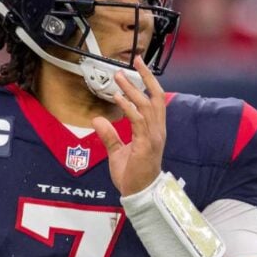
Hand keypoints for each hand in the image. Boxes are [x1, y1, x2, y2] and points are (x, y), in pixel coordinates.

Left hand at [92, 57, 164, 195]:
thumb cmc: (132, 176)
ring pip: (147, 106)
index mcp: (154, 131)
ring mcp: (154, 137)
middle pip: (156, 97)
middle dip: (145, 78)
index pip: (156, 100)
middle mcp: (157, 131)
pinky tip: (118, 98)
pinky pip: (138, 121)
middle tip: (134, 61)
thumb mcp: (118, 152)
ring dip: (132, 89)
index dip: (149, 82)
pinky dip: (128, 107)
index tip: (138, 67)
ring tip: (119, 78)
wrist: (139, 195)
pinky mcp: (146, 144)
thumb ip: (109, 135)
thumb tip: (98, 119)